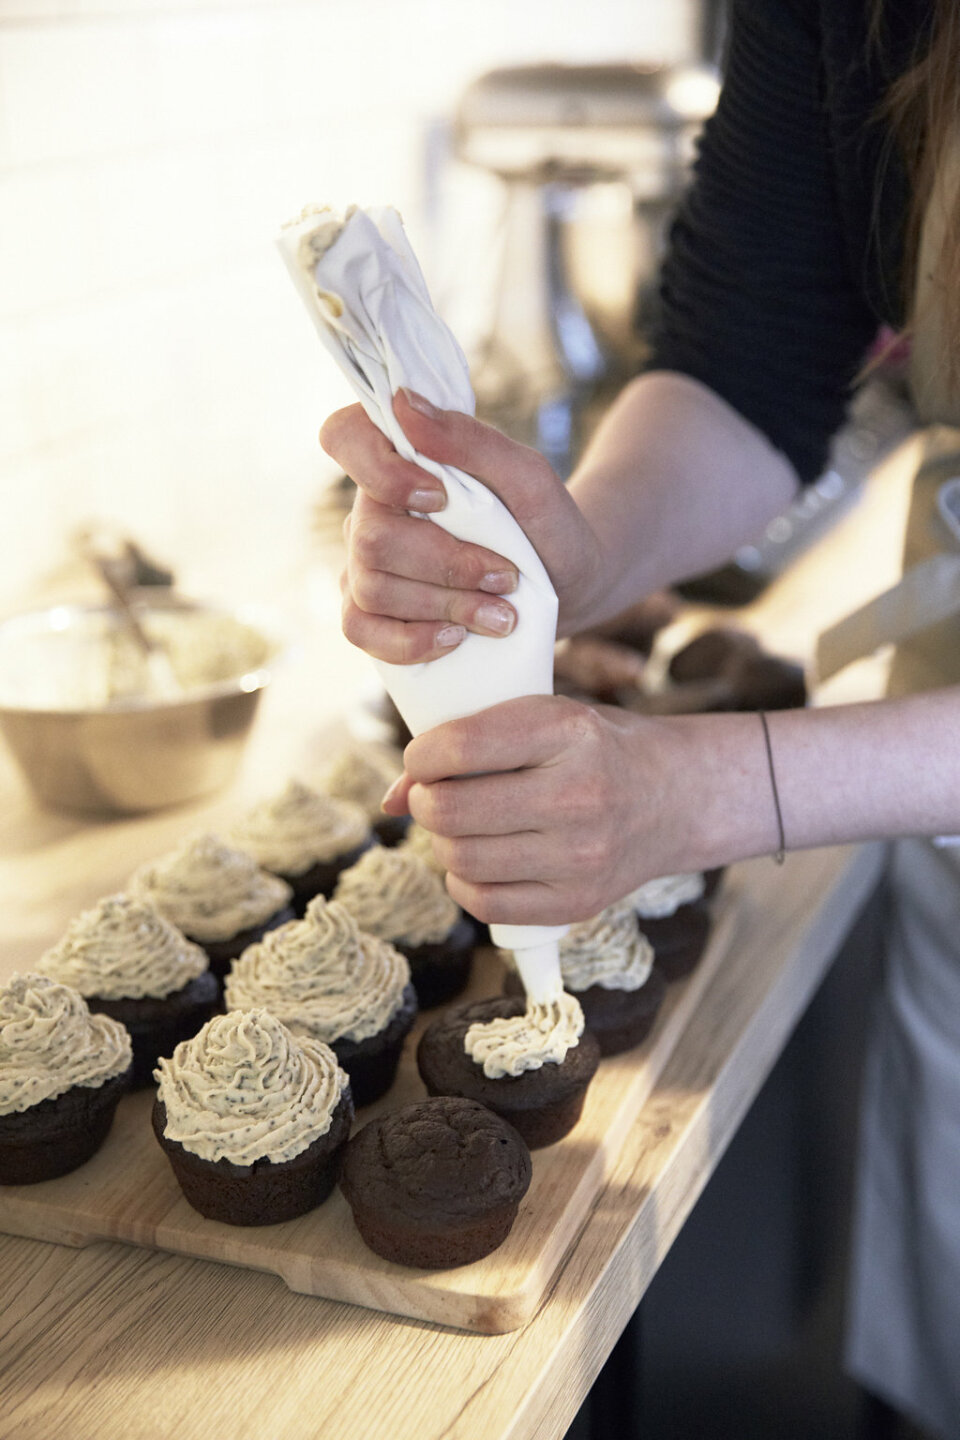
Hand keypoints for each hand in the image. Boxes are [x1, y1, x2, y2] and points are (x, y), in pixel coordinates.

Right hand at [320, 389, 602, 663]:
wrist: (568, 588)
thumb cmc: (546, 524)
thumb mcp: (530, 479)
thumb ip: (472, 440)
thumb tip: (403, 403)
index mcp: (401, 461)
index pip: (344, 436)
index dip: (378, 470)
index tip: (440, 497)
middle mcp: (372, 509)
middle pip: (372, 538)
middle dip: (446, 565)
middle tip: (506, 577)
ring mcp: (364, 564)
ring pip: (371, 588)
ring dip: (446, 605)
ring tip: (501, 614)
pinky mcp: (371, 614)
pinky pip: (360, 630)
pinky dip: (413, 640)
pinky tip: (457, 638)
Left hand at [381, 695, 723, 925]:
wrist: (675, 798)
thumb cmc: (595, 748)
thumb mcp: (546, 718)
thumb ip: (470, 743)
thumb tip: (390, 796)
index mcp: (569, 733)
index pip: (461, 747)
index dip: (421, 754)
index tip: (423, 757)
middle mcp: (579, 796)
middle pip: (451, 810)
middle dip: (425, 801)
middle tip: (434, 794)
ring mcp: (581, 856)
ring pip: (460, 859)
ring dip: (442, 841)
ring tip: (460, 824)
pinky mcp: (577, 903)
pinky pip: (484, 903)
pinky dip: (464, 881)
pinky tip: (479, 859)